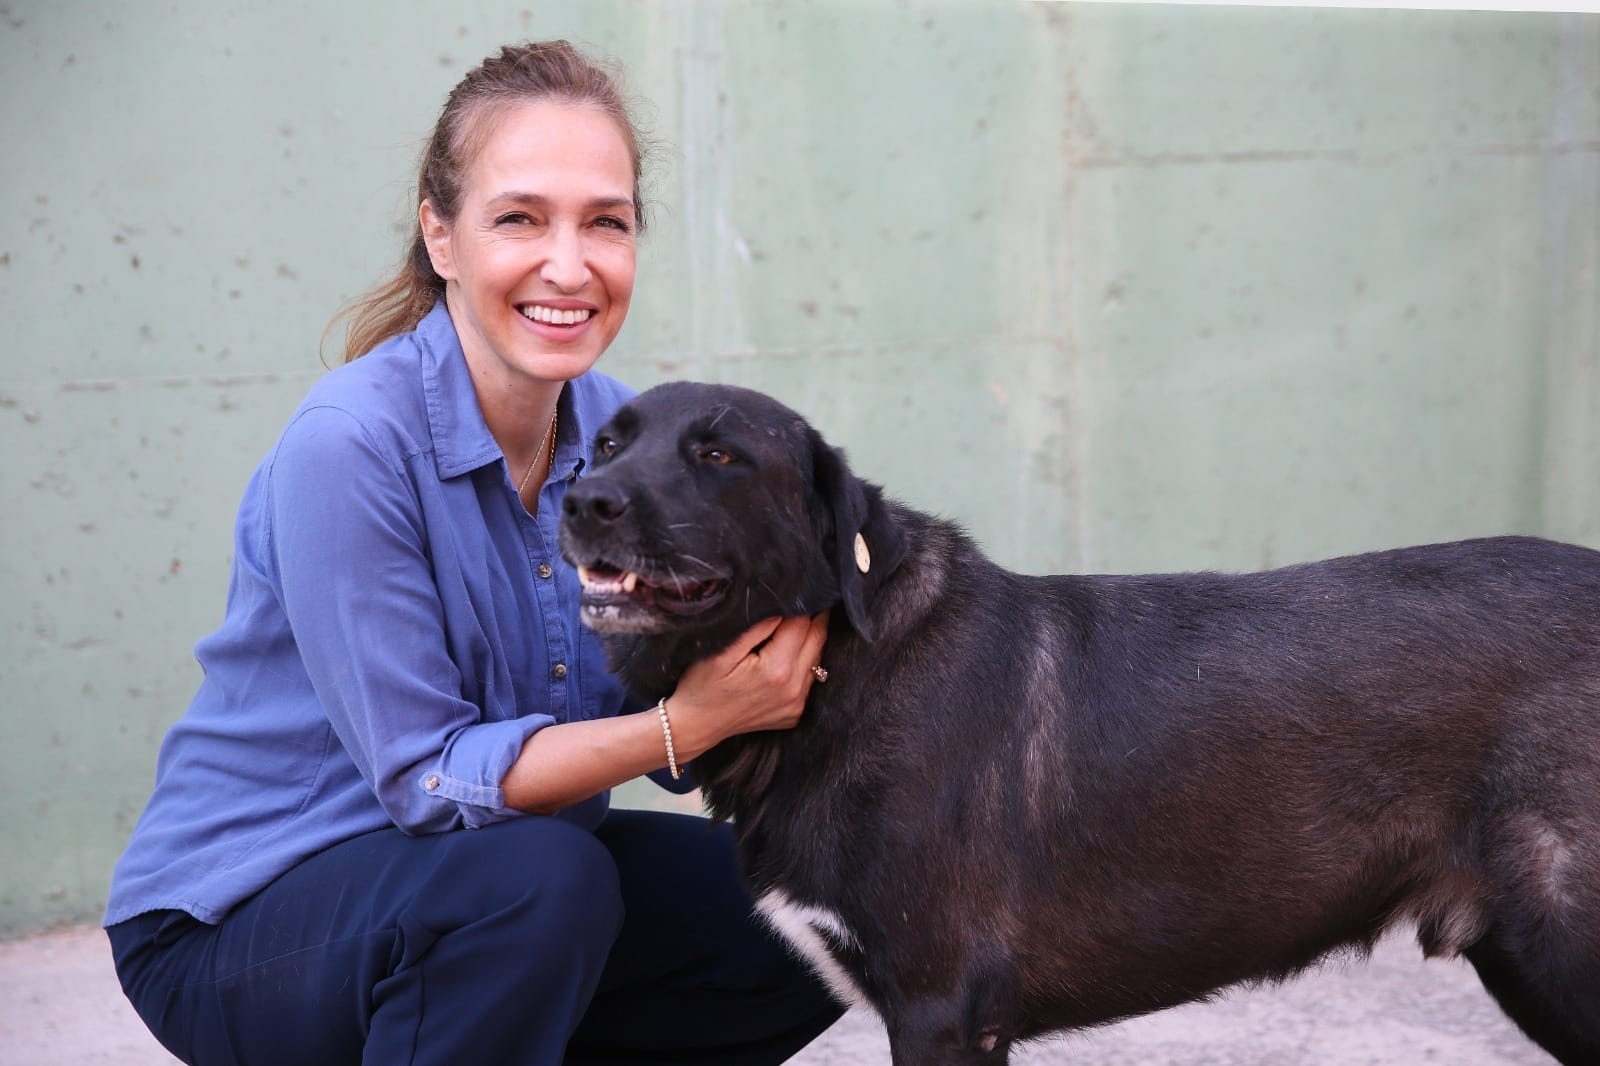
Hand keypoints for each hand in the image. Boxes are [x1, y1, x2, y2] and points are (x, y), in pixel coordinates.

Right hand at [666, 613, 828, 759]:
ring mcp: (797, 704)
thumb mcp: (720, 652)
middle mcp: (794, 688)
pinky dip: (803, 662)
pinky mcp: (795, 712)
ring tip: (789, 628)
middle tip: (797, 602)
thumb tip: (781, 608)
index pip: (802, 624)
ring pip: (817, 657)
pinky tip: (784, 656)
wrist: (696, 725)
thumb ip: (755, 629)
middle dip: (811, 617)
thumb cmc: (701, 686)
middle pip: (818, 638)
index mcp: (777, 670)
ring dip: (808, 639)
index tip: (788, 594)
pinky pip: (810, 678)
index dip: (797, 605)